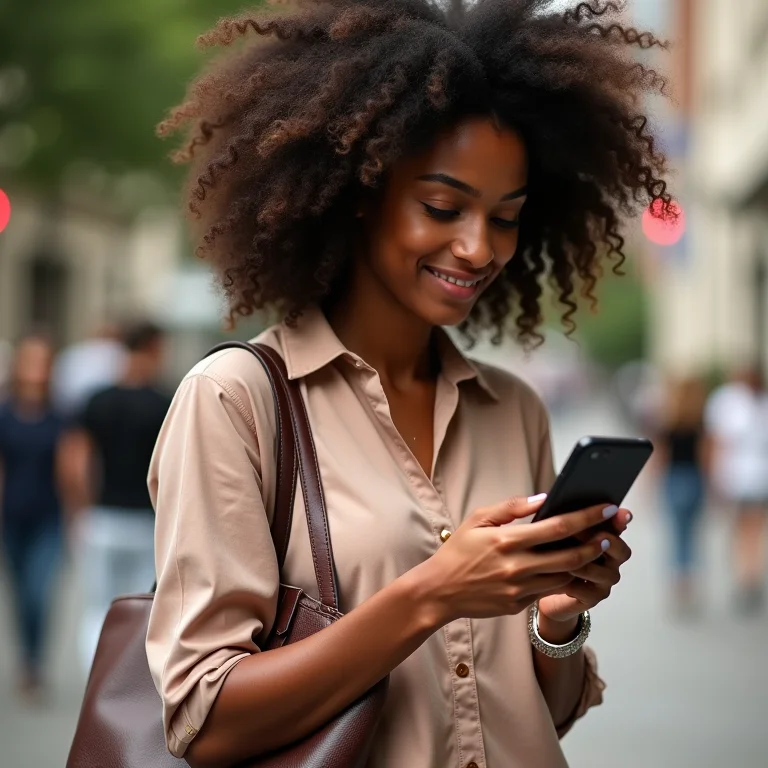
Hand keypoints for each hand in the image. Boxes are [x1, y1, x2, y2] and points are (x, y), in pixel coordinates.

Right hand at [417, 495, 625, 624]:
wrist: (440, 590)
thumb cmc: (458, 551)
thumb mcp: (479, 520)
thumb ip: (512, 507)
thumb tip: (544, 498)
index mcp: (508, 540)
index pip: (559, 527)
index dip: (588, 517)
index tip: (607, 508)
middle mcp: (518, 566)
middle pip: (572, 556)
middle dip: (596, 545)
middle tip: (609, 535)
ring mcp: (520, 588)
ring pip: (565, 576)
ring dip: (583, 564)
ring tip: (594, 551)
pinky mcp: (519, 605)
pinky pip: (549, 591)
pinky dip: (563, 580)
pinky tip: (569, 570)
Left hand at [537, 507, 632, 624]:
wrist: (541, 586)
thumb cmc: (548, 554)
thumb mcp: (552, 532)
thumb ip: (559, 518)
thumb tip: (549, 499)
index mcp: (605, 537)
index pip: (618, 526)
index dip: (618, 519)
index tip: (613, 509)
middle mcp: (611, 559)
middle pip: (620, 549)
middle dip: (602, 539)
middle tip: (581, 531)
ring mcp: (604, 579)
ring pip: (604, 571)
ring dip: (584, 562)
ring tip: (564, 555)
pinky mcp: (592, 597)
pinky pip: (587, 590)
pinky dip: (573, 582)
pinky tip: (559, 575)